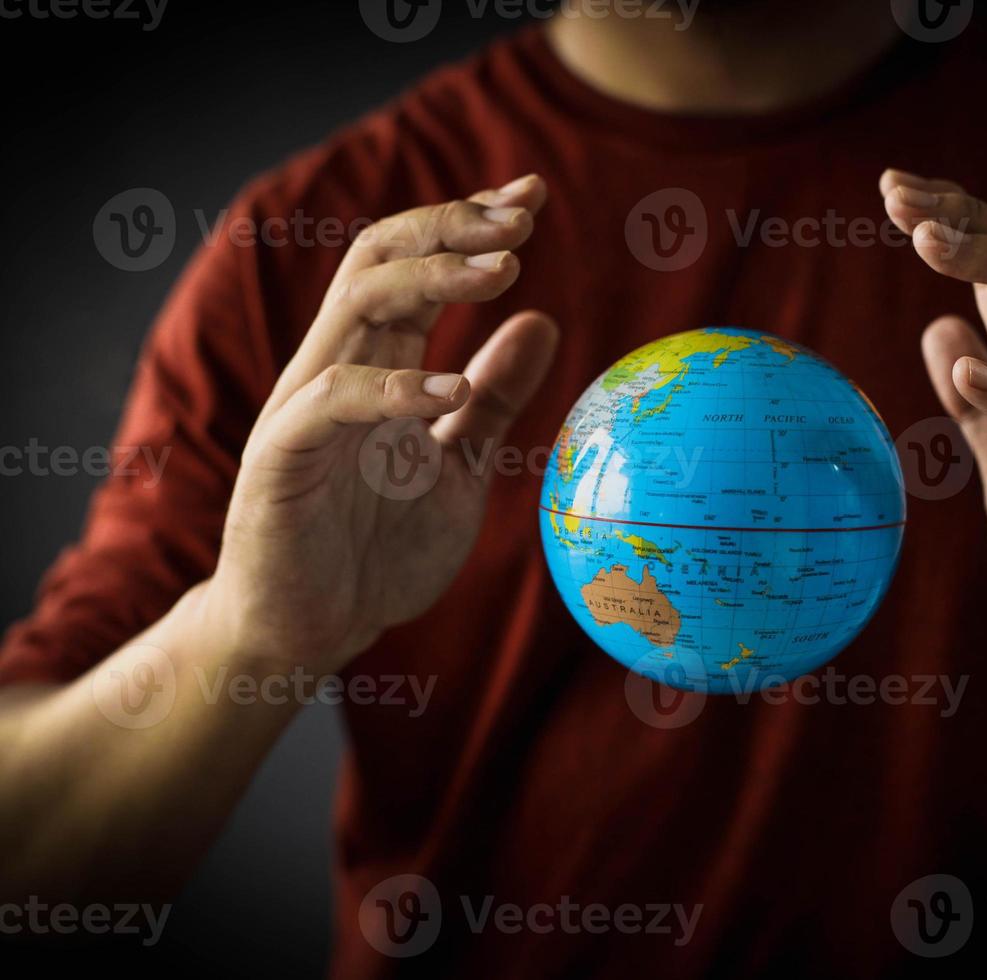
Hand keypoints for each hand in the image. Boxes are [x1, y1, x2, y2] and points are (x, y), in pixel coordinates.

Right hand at [203, 175, 557, 672]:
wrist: (311, 629)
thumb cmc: (378, 549)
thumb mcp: (460, 465)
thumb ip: (495, 398)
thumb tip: (543, 321)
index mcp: (378, 363)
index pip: (418, 266)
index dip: (471, 225)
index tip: (534, 196)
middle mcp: (339, 367)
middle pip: (381, 260)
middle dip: (451, 226)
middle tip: (523, 215)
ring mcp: (306, 407)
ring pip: (356, 306)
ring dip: (431, 280)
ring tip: (504, 272)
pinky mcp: (282, 457)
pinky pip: (333, 400)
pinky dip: (394, 386)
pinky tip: (453, 387)